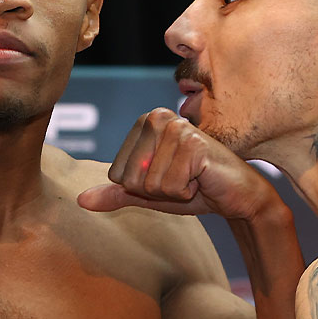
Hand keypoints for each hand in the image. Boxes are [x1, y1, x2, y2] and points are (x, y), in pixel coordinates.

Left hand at [77, 108, 279, 218]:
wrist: (237, 196)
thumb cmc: (194, 189)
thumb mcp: (150, 193)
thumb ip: (117, 193)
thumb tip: (80, 201)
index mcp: (144, 122)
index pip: (117, 174)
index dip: (142, 188)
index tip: (168, 178)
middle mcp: (158, 118)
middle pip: (131, 178)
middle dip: (157, 191)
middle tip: (183, 180)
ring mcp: (177, 128)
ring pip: (150, 184)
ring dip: (174, 192)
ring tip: (194, 178)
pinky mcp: (194, 144)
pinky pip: (170, 187)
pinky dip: (187, 193)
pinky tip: (202, 179)